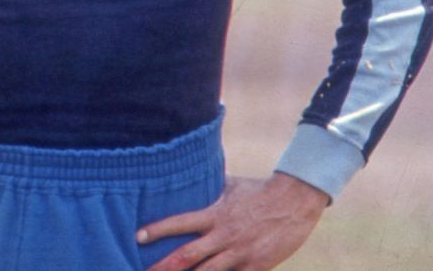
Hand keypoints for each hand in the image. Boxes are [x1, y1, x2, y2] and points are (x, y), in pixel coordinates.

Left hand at [138, 172, 328, 270]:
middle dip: (164, 267)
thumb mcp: (232, 186)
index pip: (180, 222)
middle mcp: (224, 235)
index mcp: (215, 214)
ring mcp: (240, 252)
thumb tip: (193, 172)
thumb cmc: (260, 191)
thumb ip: (211, 186)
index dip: (158, 230)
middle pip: (188, 255)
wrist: (295, 201)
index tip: (138, 236)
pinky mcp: (257, 265)